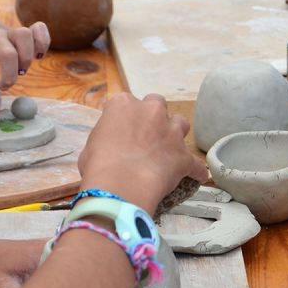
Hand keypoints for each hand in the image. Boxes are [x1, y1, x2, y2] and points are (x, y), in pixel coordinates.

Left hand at [0, 11, 49, 118]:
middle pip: (8, 54)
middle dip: (10, 75)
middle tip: (4, 85)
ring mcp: (8, 31)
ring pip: (24, 36)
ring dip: (27, 57)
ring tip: (22, 70)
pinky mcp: (20, 31)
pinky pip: (39, 29)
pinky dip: (43, 41)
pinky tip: (40, 55)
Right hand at [79, 93, 209, 213]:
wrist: (121, 184)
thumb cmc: (98, 165)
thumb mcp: (92, 145)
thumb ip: (106, 138)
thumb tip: (110, 148)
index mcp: (123, 105)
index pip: (127, 103)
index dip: (127, 118)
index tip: (125, 131)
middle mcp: (151, 112)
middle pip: (157, 104)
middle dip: (155, 117)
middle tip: (147, 135)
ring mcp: (171, 132)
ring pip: (181, 123)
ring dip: (176, 134)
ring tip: (170, 149)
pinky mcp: (184, 155)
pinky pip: (196, 163)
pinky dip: (195, 170)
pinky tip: (196, 177)